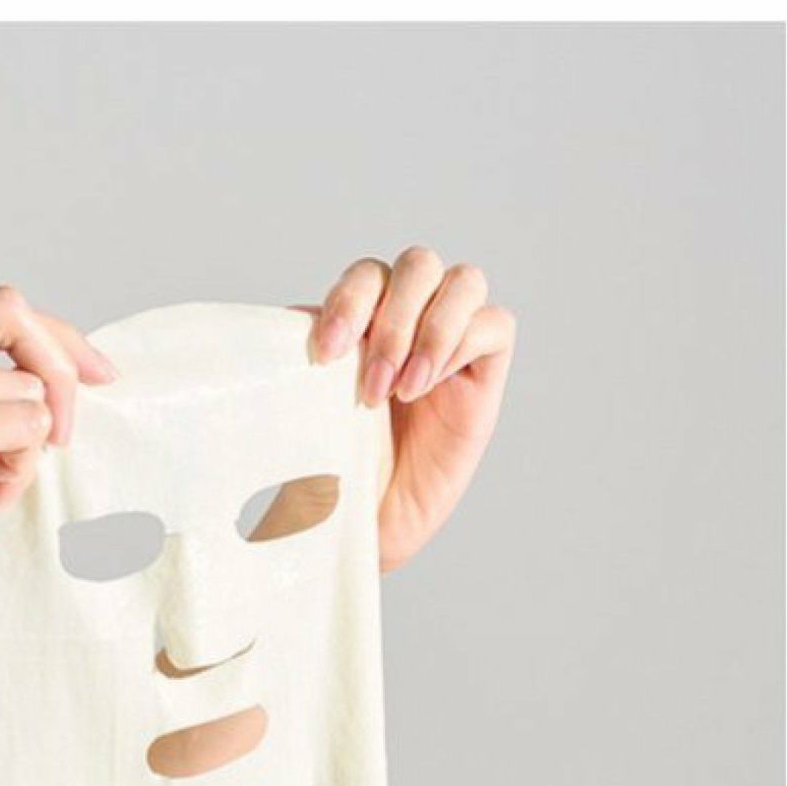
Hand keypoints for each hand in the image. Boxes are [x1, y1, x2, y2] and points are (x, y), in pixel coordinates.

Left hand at [310, 250, 515, 571]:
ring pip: (463, 281)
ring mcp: (452, 341)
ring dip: (429, 330)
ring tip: (403, 389)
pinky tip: (428, 388)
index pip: (368, 275)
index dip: (349, 302)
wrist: (367, 520)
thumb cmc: (335, 464)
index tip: (325, 354)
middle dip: (392, 321)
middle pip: (419, 265)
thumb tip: (292, 319)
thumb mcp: (308, 403)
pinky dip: (461, 344)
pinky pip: (494, 324)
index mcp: (366, 318)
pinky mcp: (484, 371)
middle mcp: (412, 320)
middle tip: (370, 386)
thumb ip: (304, 353)